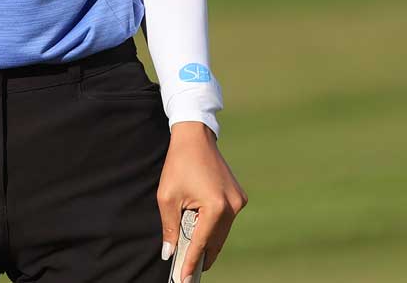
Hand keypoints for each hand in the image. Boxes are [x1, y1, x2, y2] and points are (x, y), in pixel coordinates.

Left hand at [158, 123, 246, 275]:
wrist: (195, 138)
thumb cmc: (178, 165)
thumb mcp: (167, 197)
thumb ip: (169, 227)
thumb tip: (169, 252)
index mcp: (216, 207)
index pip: (201, 243)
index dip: (191, 262)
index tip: (183, 279)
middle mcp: (233, 207)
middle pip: (215, 242)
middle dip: (201, 257)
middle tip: (187, 272)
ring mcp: (239, 202)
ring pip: (222, 233)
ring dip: (207, 243)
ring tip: (192, 257)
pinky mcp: (239, 198)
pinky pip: (225, 221)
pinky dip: (213, 229)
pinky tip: (200, 235)